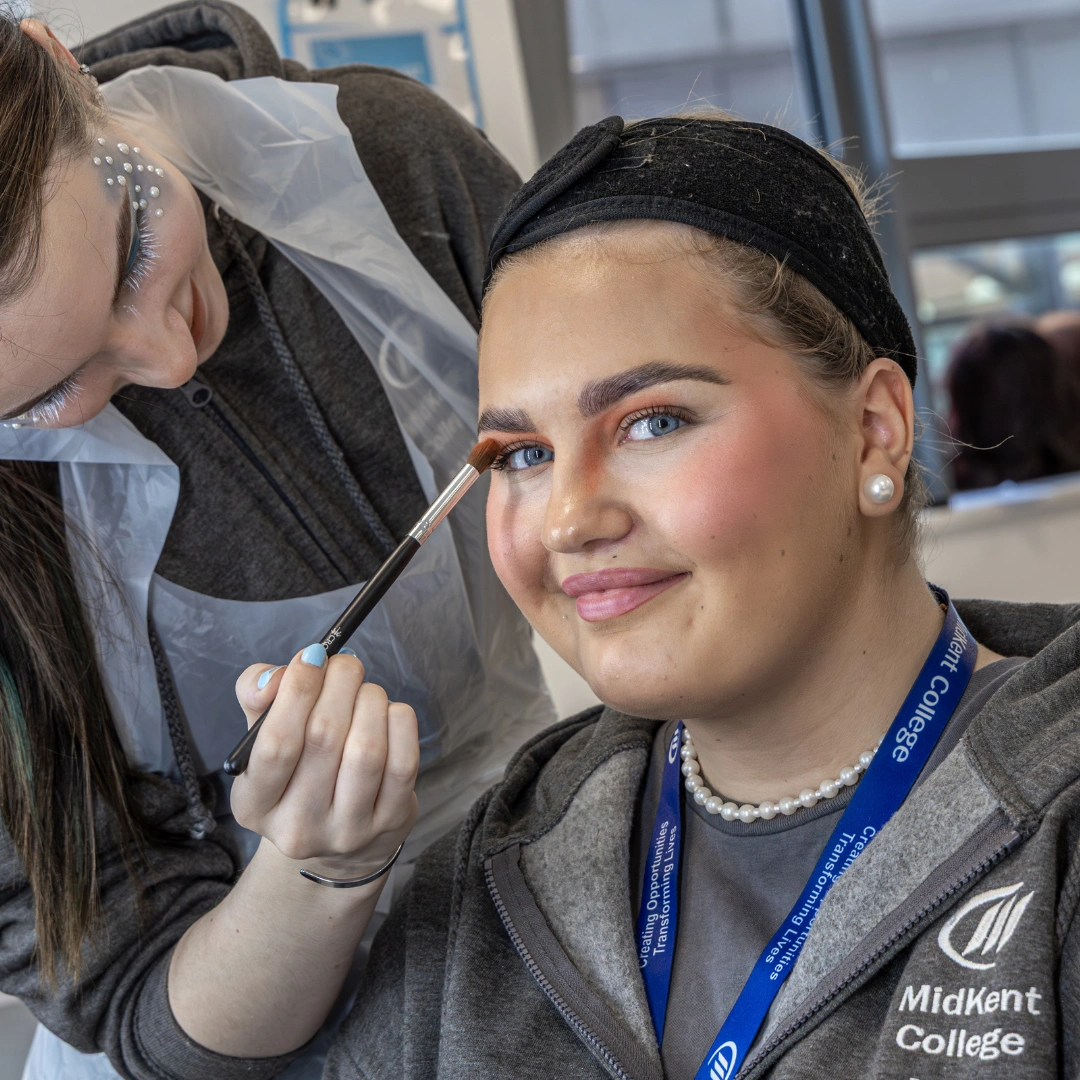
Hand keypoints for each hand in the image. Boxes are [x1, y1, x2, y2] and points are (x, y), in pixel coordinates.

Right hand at [230, 647, 418, 879]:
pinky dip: (399, 722)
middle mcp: (297, 827)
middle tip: (346, 665)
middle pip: (324, 738)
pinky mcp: (390, 823)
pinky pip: (404, 762)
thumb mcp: (263, 734)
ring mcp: (347, 831)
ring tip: (365, 691)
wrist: (338, 830)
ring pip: (367, 750)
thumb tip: (282, 674)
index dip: (297, 691)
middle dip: (340, 684)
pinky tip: (388, 713)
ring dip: (370, 701)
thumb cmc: (297, 766)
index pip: (275, 745)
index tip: (312, 656)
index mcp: (253, 804)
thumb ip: (258, 694)